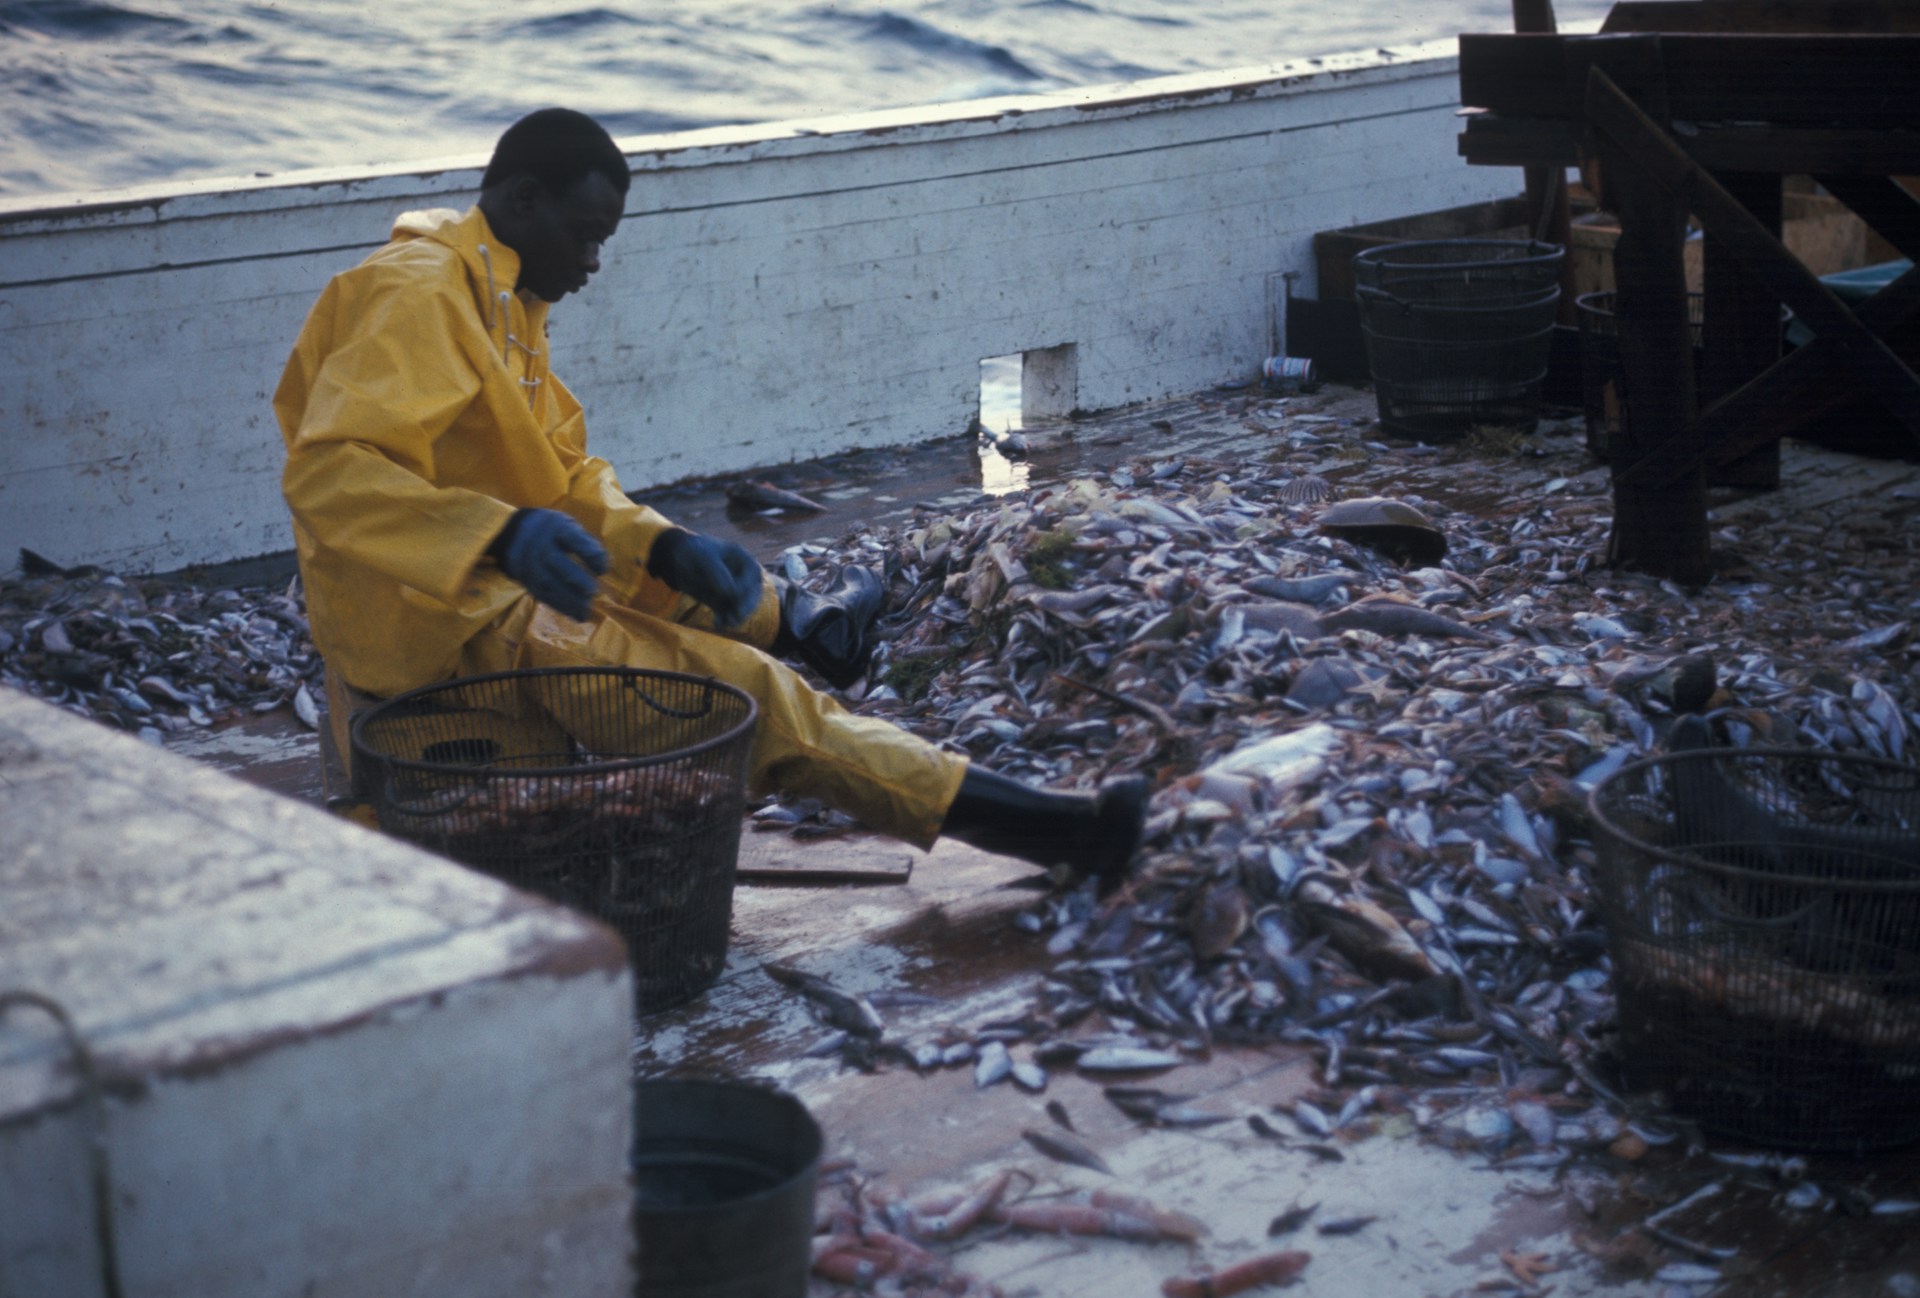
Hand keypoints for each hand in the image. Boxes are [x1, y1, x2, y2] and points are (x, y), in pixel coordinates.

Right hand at [494, 508, 607, 620]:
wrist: (517, 535)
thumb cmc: (555, 533)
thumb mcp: (570, 527)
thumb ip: (587, 544)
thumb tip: (603, 568)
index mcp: (555, 526)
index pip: (572, 537)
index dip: (589, 553)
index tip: (602, 569)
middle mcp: (539, 543)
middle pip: (554, 560)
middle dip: (575, 578)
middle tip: (593, 592)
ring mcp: (530, 563)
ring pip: (547, 582)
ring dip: (569, 599)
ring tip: (587, 610)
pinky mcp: (527, 581)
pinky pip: (543, 595)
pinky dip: (561, 607)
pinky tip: (578, 615)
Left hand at [646, 529, 763, 628]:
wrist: (682, 558)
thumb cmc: (695, 551)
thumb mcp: (703, 556)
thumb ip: (716, 571)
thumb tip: (730, 592)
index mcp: (747, 563)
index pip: (750, 582)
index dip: (740, 591)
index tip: (725, 593)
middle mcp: (745, 579)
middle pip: (751, 599)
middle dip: (741, 609)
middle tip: (733, 620)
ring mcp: (735, 593)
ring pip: (738, 609)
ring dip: (731, 616)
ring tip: (722, 623)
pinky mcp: (723, 603)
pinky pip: (726, 615)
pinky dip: (722, 621)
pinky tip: (717, 625)